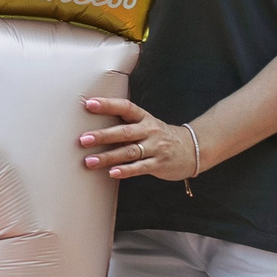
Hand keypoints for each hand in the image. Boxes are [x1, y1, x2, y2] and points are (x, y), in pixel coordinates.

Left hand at [79, 95, 201, 180]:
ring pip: (129, 152)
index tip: (89, 104)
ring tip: (89, 161)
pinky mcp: (159, 164)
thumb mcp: (146, 125)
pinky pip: (140, 167)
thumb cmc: (159, 137)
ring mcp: (156, 148)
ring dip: (108, 157)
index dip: (108, 104)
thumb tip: (92, 125)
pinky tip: (112, 173)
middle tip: (83, 139)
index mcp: (144, 118)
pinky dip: (126, 170)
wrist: (193, 150)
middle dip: (103, 136)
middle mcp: (149, 131)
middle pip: (124, 132)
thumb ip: (125, 124)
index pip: (125, 107)